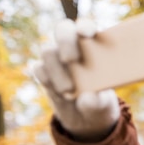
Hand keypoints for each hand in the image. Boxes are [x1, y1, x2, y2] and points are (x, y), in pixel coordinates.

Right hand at [32, 19, 119, 141]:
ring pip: (48, 51)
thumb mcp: (104, 105)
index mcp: (94, 45)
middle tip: (71, 59)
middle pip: (63, 30)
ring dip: (57, 72)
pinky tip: (61, 95)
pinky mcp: (44, 72)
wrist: (86, 118)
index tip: (86, 34)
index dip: (85, 26)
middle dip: (65, 41)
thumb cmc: (100, 102)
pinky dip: (49, 82)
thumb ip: (98, 101)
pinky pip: (39, 69)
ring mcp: (56, 58)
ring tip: (69, 92)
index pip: (87, 27)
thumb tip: (88, 96)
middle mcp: (73, 46)